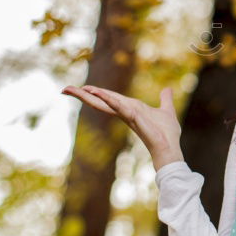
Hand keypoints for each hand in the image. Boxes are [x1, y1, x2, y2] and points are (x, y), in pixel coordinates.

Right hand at [61, 84, 182, 170]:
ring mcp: (127, 115)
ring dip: (90, 95)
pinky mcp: (134, 118)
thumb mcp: (166, 110)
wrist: (170, 147)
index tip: (81, 87)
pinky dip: (109, 99)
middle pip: (100, 101)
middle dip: (83, 95)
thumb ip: (165, 100)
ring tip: (75, 88)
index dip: (95, 93)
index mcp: (130, 109)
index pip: (109, 98)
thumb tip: (167, 89)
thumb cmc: (167, 133)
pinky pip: (119, 106)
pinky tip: (98, 93)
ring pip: (105, 103)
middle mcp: (125, 112)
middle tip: (65, 89)